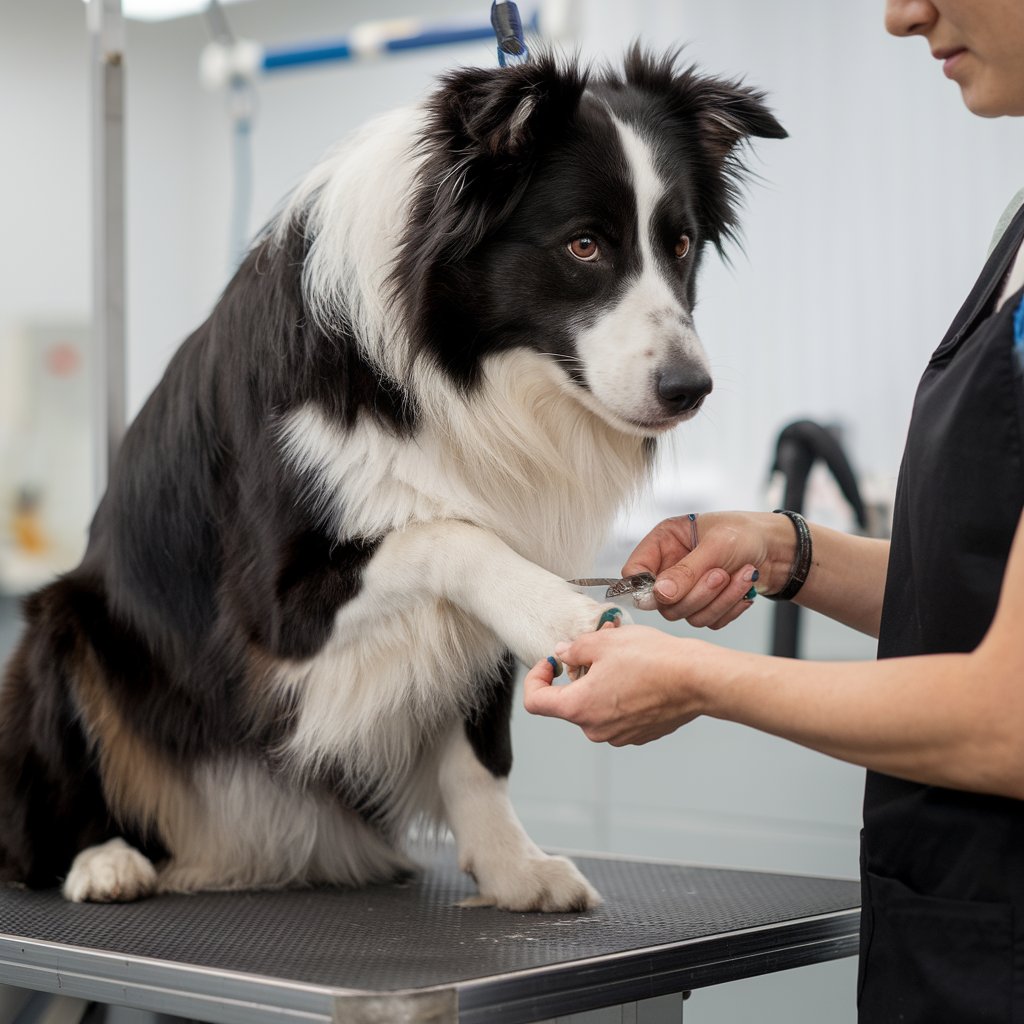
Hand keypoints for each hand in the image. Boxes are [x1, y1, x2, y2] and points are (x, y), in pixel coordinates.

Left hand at [523, 624, 706, 745]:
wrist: (696, 679)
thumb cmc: (652, 660)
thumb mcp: (603, 641)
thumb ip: (574, 649)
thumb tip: (563, 654)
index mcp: (579, 708)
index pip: (536, 702)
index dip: (536, 678)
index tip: (551, 662)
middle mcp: (595, 729)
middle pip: (569, 703)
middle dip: (575, 676)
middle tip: (595, 651)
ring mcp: (618, 735)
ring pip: (594, 708)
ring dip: (599, 685)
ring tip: (622, 662)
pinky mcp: (639, 734)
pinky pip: (617, 715)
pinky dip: (619, 696)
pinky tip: (638, 677)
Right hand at [623, 512, 781, 626]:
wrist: (779, 548)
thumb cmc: (745, 534)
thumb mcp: (716, 546)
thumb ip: (686, 571)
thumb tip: (659, 595)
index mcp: (663, 543)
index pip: (634, 572)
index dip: (643, 586)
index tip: (665, 591)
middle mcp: (669, 568)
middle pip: (662, 603)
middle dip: (697, 592)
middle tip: (721, 574)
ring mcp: (687, 589)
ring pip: (687, 615)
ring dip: (719, 599)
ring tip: (743, 574)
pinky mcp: (705, 605)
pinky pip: (708, 621)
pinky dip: (729, 607)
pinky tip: (744, 588)